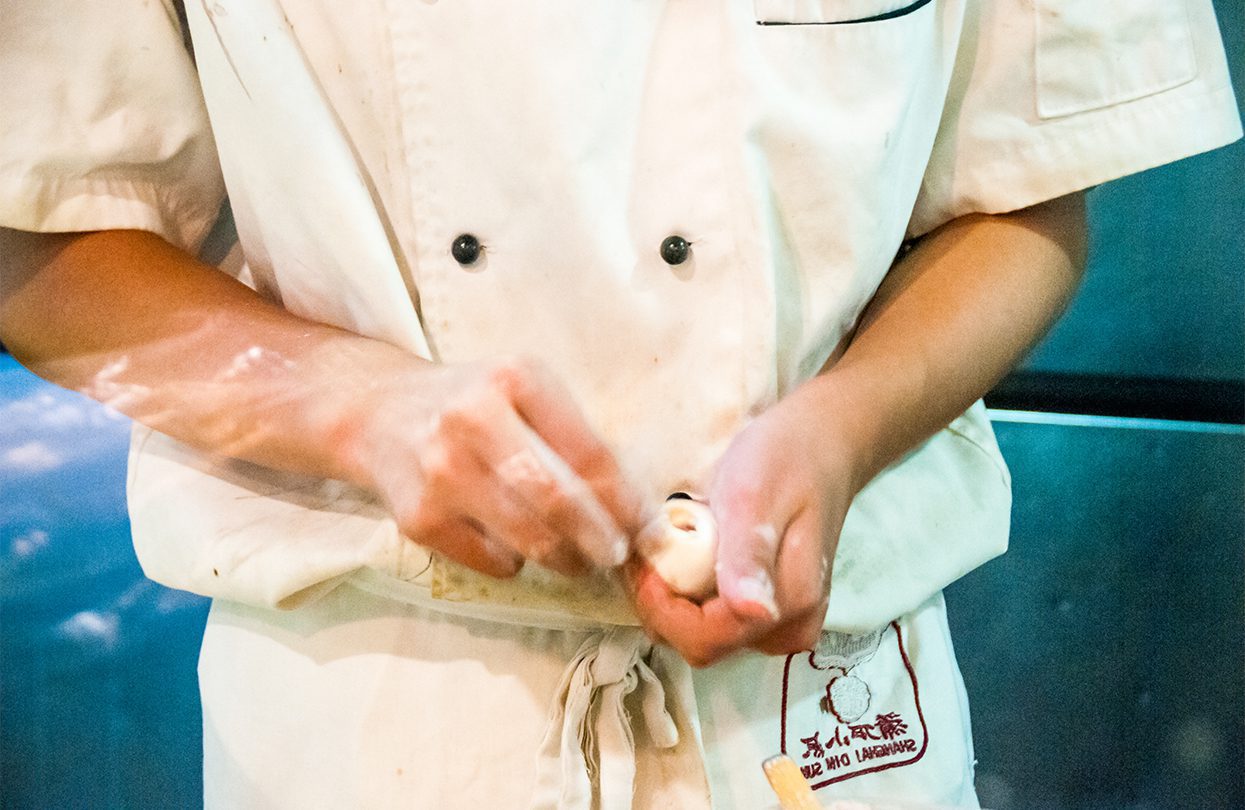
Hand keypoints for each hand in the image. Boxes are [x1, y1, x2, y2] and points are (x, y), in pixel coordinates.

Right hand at [342, 355, 645, 578]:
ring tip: (578, 559)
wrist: (380, 414)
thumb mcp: (523, 392)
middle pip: (557, 498)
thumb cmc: (472, 404)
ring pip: (527, 538)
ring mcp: (440, 472)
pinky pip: (491, 560)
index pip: (588, 452)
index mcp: (514, 378)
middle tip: (617, 554)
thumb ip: (574, 437)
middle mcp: (472, 419)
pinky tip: (513, 544)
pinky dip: (514, 562)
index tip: (648, 527)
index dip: (626, 499)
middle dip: (600, 537)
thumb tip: (635, 510)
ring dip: (565, 558)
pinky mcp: (418, 518)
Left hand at [628, 383, 856, 666]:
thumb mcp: (755, 497)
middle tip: (647, 551)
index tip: (640, 562)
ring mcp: (781, 623)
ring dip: (674, 600)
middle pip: (703, 644)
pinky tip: (685, 556)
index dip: (661, 607)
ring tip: (664, 548)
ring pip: (706, 636)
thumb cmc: (786, 460)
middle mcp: (790, 626)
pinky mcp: (771, 612)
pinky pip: (717, 621)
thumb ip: (749, 556)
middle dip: (663, 604)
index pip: (705, 639)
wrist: (821, 445)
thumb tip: (752, 613)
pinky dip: (690, 595)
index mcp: (790, 603)